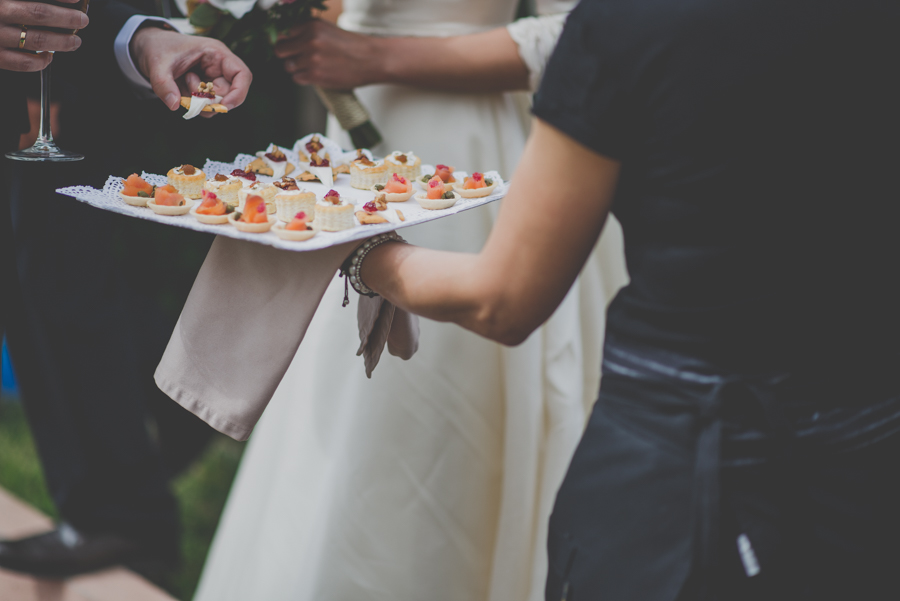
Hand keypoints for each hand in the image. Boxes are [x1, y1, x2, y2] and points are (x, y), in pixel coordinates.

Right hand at [0, 0, 86, 70]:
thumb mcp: (5, 2)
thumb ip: (27, 1)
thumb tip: (60, 3)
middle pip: (39, 14)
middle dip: (66, 18)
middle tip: (82, 20)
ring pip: (38, 40)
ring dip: (62, 42)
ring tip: (74, 41)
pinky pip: (25, 63)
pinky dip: (42, 61)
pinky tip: (49, 57)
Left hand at [130, 27, 251, 111]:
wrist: (149, 48)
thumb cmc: (158, 48)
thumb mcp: (158, 65)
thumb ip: (164, 85)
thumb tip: (174, 105)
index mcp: (216, 54)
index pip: (242, 74)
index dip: (239, 93)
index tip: (223, 106)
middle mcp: (219, 67)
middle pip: (230, 93)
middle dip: (210, 100)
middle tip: (190, 95)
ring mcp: (213, 79)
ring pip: (218, 102)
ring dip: (199, 102)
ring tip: (182, 84)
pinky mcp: (205, 89)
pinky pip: (206, 104)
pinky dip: (194, 104)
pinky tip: (182, 89)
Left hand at [274, 19, 385, 89]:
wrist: (370, 60)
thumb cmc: (350, 45)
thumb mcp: (327, 29)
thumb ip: (306, 31)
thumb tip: (284, 37)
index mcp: (312, 25)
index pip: (284, 32)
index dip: (287, 40)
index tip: (291, 45)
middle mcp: (310, 40)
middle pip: (281, 50)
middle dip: (287, 54)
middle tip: (298, 57)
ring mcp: (312, 59)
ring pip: (288, 66)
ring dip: (296, 68)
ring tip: (311, 66)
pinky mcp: (315, 75)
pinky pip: (297, 78)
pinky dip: (304, 78)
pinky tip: (316, 74)